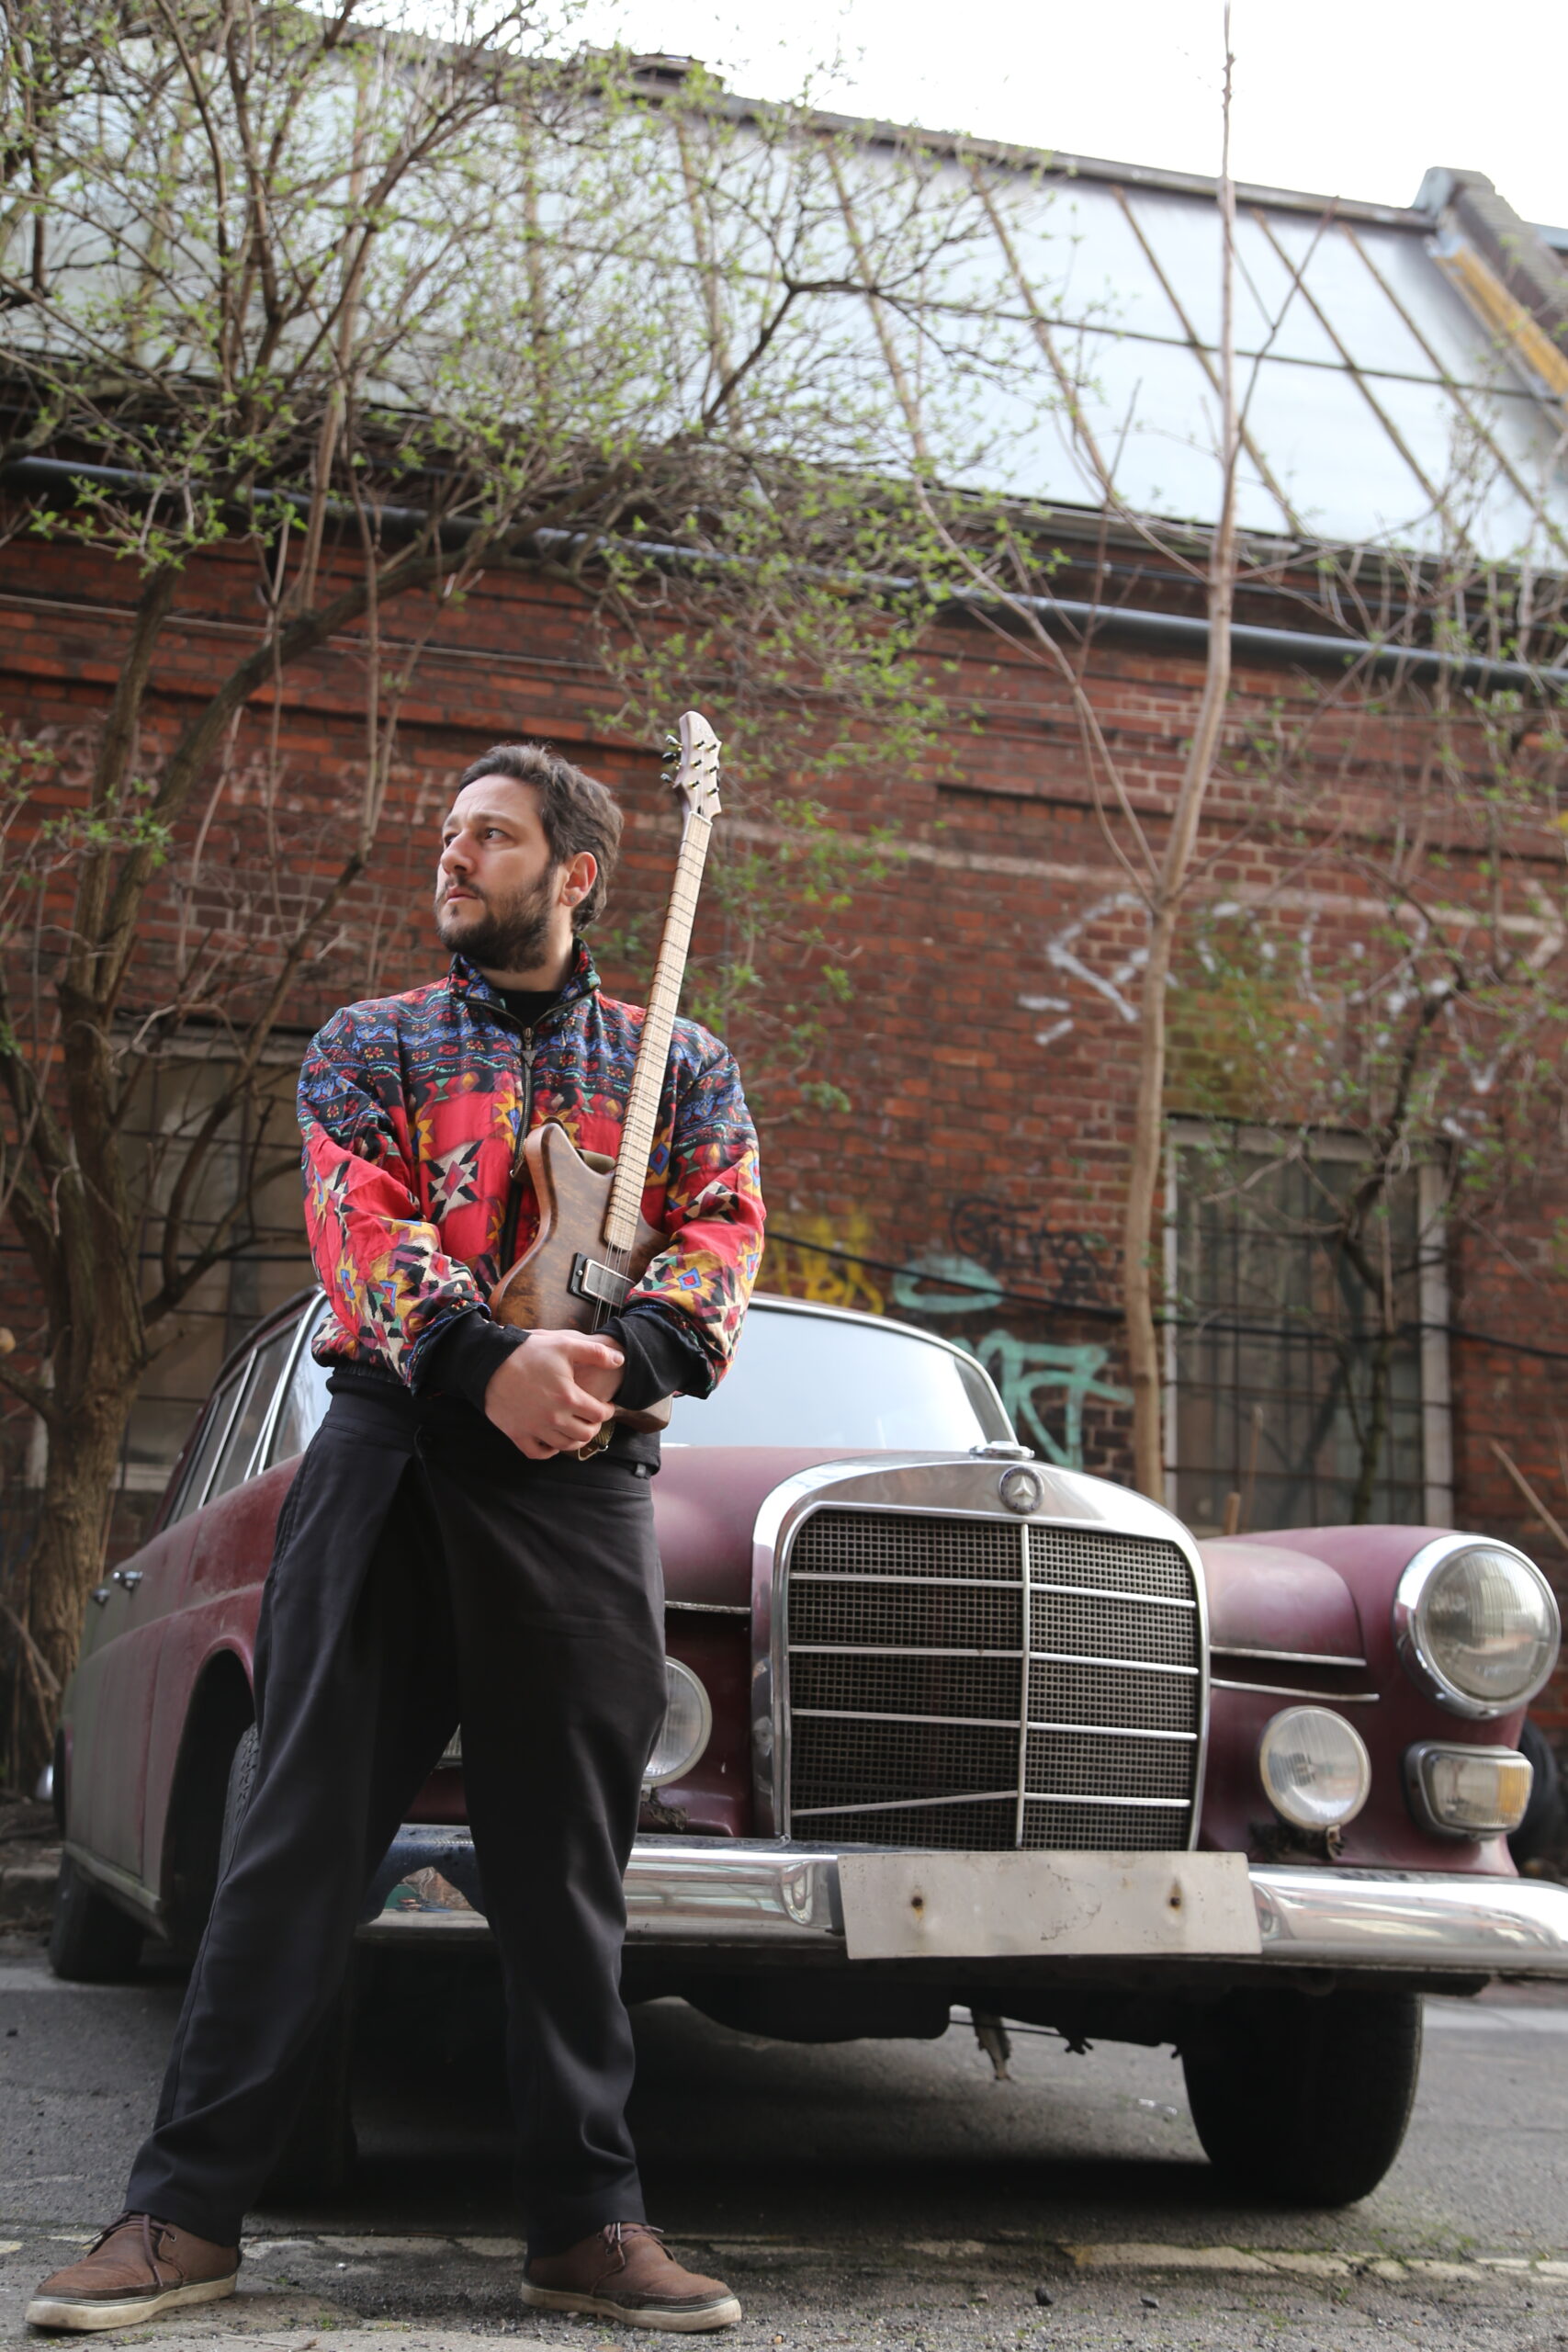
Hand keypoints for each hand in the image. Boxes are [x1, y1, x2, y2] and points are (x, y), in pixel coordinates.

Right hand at [483, 1331, 622, 1459]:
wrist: (489, 1363)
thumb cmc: (528, 1352)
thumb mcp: (565, 1345)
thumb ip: (595, 1353)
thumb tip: (620, 1360)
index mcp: (568, 1397)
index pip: (599, 1414)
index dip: (607, 1410)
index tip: (606, 1406)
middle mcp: (554, 1418)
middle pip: (585, 1434)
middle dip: (594, 1427)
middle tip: (593, 1419)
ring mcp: (535, 1428)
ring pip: (565, 1446)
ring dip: (576, 1440)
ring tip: (577, 1429)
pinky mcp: (517, 1434)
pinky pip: (537, 1453)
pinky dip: (549, 1451)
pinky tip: (553, 1441)